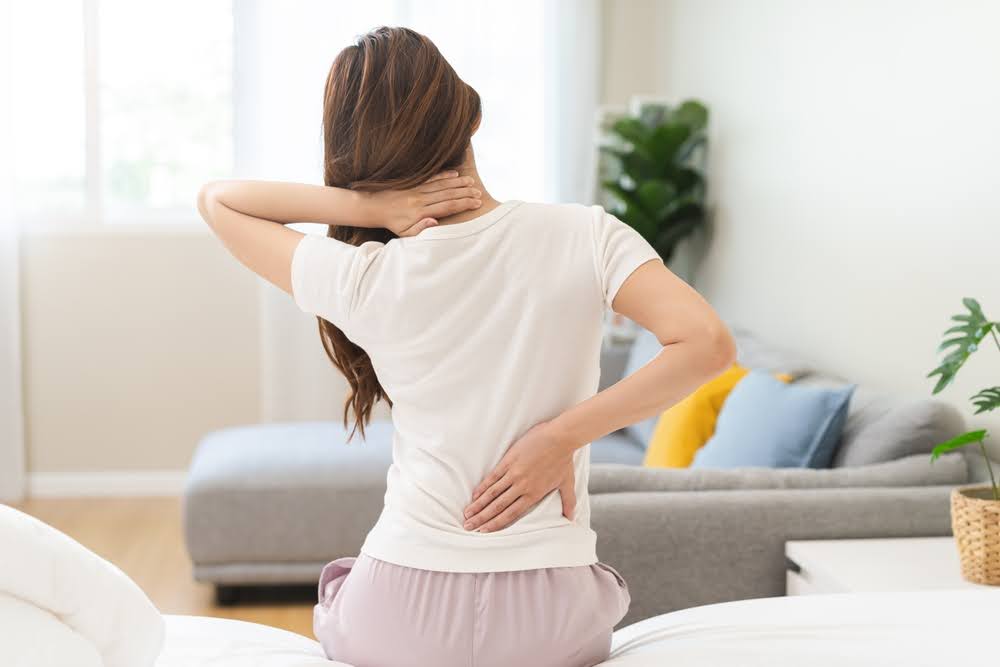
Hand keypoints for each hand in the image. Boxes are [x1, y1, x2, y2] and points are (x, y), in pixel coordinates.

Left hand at [365, 171, 481, 236]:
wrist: (373, 206)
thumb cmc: (392, 223)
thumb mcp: (404, 233)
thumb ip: (421, 229)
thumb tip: (435, 221)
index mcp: (420, 212)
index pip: (447, 206)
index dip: (464, 204)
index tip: (476, 203)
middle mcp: (421, 198)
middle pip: (448, 194)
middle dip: (465, 193)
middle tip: (479, 192)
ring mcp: (417, 188)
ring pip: (441, 184)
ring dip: (458, 183)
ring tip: (471, 182)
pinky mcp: (413, 182)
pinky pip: (431, 177)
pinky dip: (443, 175)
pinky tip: (454, 174)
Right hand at [462, 421, 577, 532]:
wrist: (559, 438)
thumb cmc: (564, 460)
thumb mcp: (567, 483)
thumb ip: (568, 502)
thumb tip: (571, 518)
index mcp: (534, 494)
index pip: (510, 514)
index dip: (495, 524)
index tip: (483, 532)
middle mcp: (521, 487)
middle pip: (497, 506)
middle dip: (481, 518)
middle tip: (468, 526)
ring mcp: (514, 473)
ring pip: (492, 493)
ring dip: (478, 504)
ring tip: (467, 513)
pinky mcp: (509, 460)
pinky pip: (493, 477)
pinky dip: (483, 486)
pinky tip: (474, 494)